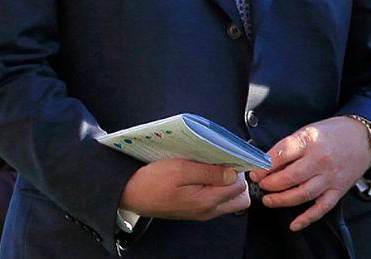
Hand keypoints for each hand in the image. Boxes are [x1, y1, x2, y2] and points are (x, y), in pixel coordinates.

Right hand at [119, 159, 248, 219]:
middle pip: (239, 198)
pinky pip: (216, 200)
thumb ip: (209, 173)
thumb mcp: (181, 170)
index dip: (236, 170)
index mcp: (207, 202)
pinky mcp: (195, 209)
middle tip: (222, 163)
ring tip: (210, 168)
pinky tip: (202, 174)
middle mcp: (208, 211)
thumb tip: (233, 174)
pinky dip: (215, 187)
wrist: (131, 194)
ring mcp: (202, 212)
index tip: (227, 158)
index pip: (239, 187)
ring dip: (225, 183)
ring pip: (229, 199)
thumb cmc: (153, 181)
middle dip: (237, 179)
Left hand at [250, 116, 370, 231]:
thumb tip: (268, 162)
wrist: (364, 138)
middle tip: (260, 185)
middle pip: (289, 177)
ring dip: (281, 200)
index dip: (264, 165)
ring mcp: (330, 177)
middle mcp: (320, 160)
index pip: (281, 154)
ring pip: (302, 194)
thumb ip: (291, 146)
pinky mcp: (338, 190)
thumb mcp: (309, 130)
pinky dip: (307, 218)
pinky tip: (294, 224)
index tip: (255, 171)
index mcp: (310, 140)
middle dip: (269, 184)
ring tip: (268, 200)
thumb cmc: (334, 132)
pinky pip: (321, 208)